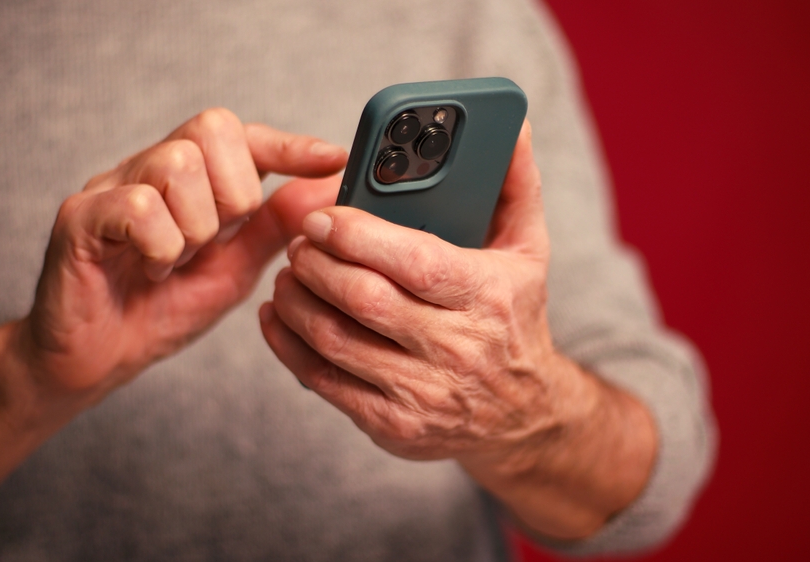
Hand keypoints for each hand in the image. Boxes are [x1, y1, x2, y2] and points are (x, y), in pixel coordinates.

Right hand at [24, 107, 346, 400]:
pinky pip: (140, 205)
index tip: (336, 159)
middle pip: (212, 129)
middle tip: (214, 242)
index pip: (246, 136)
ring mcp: (112, 186)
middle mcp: (150, 168)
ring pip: (179, 163)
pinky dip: (160, 246)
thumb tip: (328, 190)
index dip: (292, 145)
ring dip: (195, 227)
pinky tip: (150, 271)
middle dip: (233, 193)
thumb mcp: (236, 268)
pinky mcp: (81, 216)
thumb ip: (275, 227)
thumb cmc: (162, 309)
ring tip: (175, 262)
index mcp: (192, 179)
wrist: (99, 359)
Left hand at [259, 121, 655, 537]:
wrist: (524, 413)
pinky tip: (280, 317)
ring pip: (335, 340)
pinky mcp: (394, 425)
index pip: (413, 261)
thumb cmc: (516, 317)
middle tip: (298, 242)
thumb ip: (515, 184)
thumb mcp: (529, 251)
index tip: (321, 217)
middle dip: (316, 264)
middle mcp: (457, 348)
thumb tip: (512, 124)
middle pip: (364, 300)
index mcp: (487, 295)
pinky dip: (289, 345)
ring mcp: (423, 392)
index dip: (356, 236)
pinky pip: (324, 382)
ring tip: (289, 274)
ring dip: (296, 301)